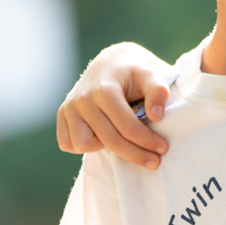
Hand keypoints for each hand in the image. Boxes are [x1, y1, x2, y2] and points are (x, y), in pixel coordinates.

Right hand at [56, 42, 172, 168]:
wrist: (111, 63)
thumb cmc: (135, 73)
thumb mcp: (152, 75)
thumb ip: (158, 92)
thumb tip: (156, 116)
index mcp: (104, 91)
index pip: (127, 127)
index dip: (147, 142)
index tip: (163, 149)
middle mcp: (82, 100)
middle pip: (110, 141)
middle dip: (135, 154)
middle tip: (154, 161)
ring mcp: (69, 108)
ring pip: (84, 145)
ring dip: (105, 148)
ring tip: (125, 141)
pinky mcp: (62, 115)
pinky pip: (68, 143)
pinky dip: (85, 145)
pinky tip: (104, 137)